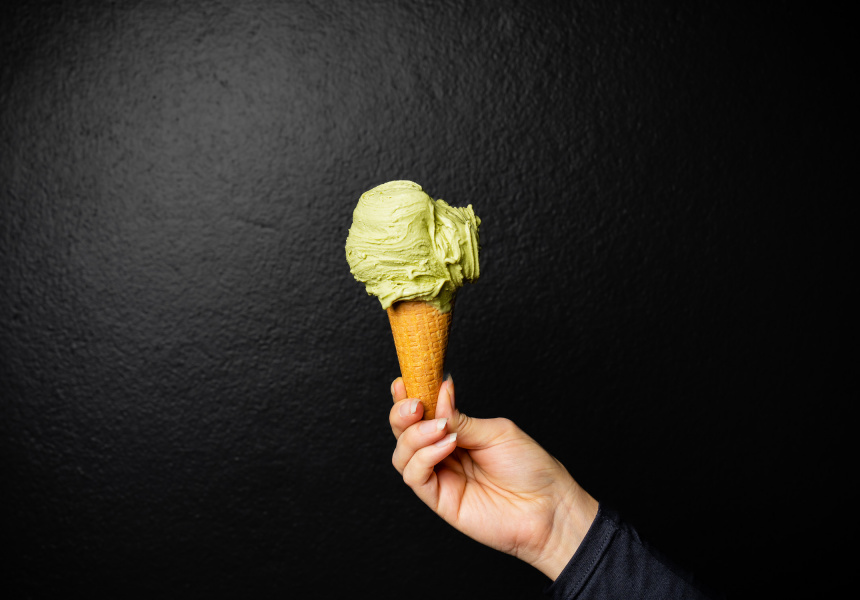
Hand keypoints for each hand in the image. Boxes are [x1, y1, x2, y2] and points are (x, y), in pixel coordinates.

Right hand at [389, 376, 598, 579]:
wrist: (548, 505)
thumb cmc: (530, 468)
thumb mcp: (495, 432)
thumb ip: (461, 420)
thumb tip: (438, 393)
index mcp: (456, 434)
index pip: (421, 415)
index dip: (407, 398)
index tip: (404, 381)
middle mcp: (443, 455)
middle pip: (404, 433)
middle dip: (402, 414)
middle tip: (415, 403)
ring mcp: (440, 477)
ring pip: (403, 454)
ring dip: (414, 435)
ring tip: (439, 426)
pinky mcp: (440, 499)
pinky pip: (415, 475)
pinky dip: (424, 456)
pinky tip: (446, 445)